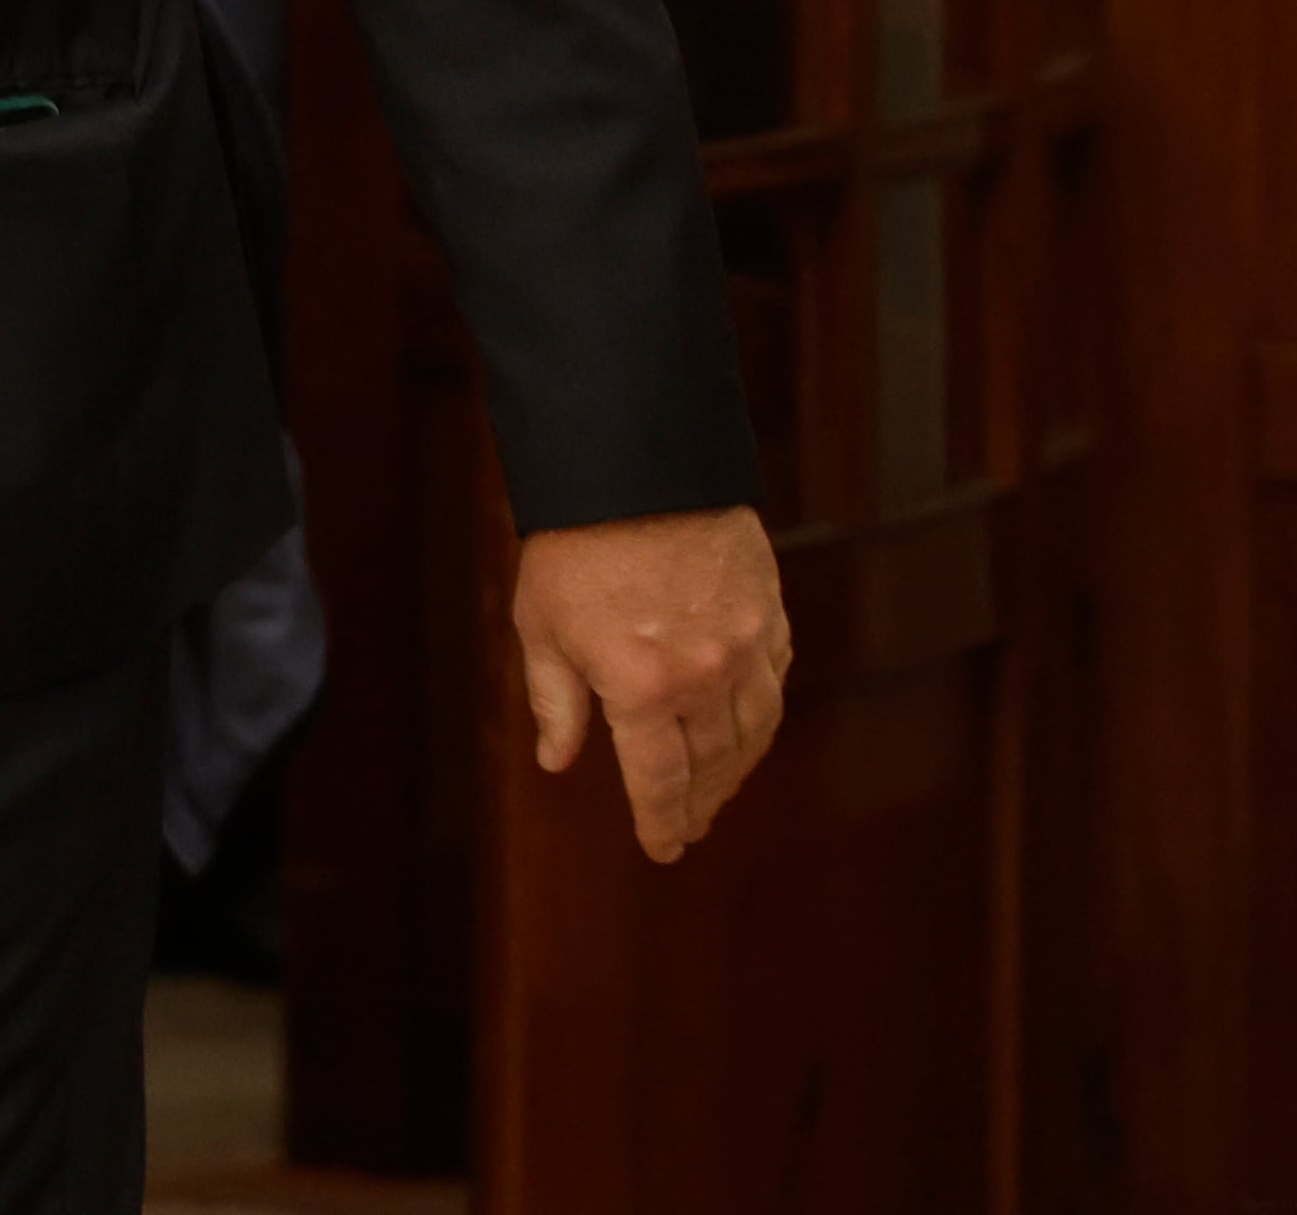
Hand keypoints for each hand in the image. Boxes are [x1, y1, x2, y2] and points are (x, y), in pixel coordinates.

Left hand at [513, 503, 791, 861]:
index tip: (664, 848)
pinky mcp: (772, 615)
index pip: (659, 780)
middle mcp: (705, 678)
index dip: (662, 821)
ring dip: (738, 770)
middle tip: (691, 825)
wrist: (637, 467)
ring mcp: (748, 647)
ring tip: (718, 789)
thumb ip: (555, 701)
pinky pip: (774, 684)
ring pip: (754, 732)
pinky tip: (746, 728)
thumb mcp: (541, 626)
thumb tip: (559, 761)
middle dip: (701, 802)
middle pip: (713, 765)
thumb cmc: (574, 546)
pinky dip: (761, 715)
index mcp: (642, 689)